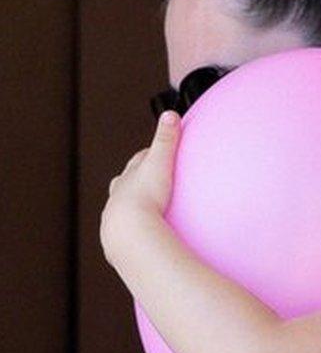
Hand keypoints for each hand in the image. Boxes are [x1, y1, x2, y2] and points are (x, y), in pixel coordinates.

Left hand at [100, 111, 181, 265]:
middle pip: (127, 182)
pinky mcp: (121, 239)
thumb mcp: (159, 163)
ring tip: (147, 208)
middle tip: (150, 178)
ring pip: (125, 207)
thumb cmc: (145, 197)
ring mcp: (118, 217)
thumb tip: (170, 114)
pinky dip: (138, 229)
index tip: (155, 153)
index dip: (147, 156)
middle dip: (136, 178)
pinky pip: (132, 231)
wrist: (130, 233)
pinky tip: (148, 235)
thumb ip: (166, 139)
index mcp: (129, 177)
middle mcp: (120, 196)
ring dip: (134, 205)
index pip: (138, 161)